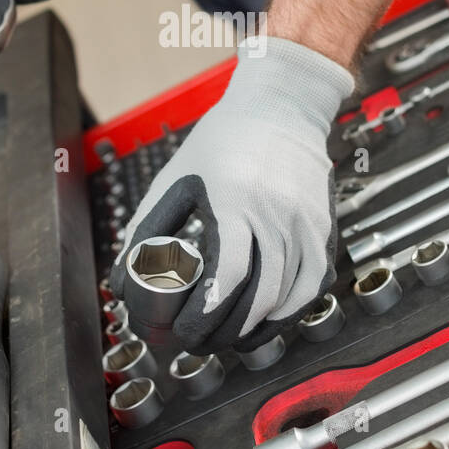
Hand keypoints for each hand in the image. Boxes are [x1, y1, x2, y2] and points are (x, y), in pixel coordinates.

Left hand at [109, 38, 353, 350]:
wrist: (283, 106)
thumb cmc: (224, 139)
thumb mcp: (176, 180)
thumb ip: (149, 231)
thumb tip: (126, 282)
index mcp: (236, 199)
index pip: (228, 273)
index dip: (206, 313)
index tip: (184, 330)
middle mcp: (278, 213)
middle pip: (258, 296)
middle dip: (224, 331)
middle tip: (196, 341)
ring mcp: (306, 224)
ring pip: (287, 298)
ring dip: (254, 328)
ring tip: (225, 337)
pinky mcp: (323, 229)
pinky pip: (312, 286)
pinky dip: (288, 312)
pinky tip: (265, 321)